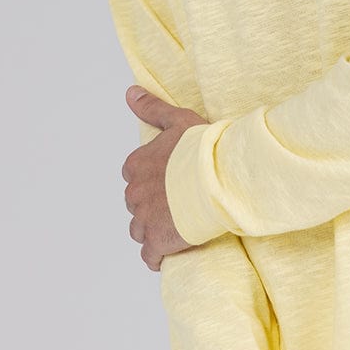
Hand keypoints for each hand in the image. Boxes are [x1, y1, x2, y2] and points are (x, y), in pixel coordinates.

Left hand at [122, 86, 206, 271]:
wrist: (219, 178)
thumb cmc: (203, 148)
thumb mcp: (178, 121)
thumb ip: (152, 108)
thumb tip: (130, 93)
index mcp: (136, 164)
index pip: (133, 175)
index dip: (151, 180)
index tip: (168, 182)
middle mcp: (133, 192)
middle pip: (135, 204)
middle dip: (150, 206)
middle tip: (176, 205)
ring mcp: (143, 218)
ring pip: (138, 230)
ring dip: (152, 230)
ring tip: (174, 228)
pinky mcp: (156, 241)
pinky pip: (148, 256)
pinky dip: (156, 256)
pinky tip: (168, 254)